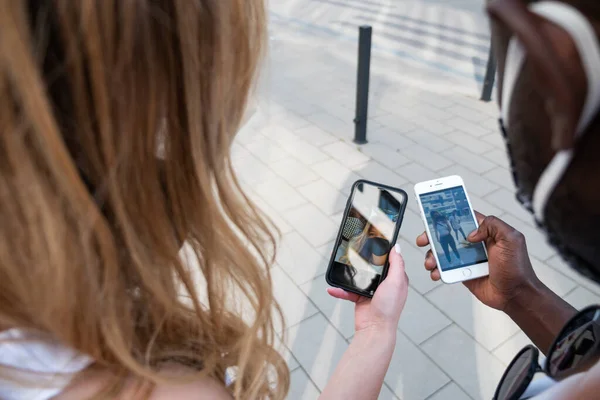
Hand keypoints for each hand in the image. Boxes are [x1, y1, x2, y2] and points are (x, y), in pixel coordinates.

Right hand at [327, 244, 408, 332]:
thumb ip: (397, 264)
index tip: (372, 240)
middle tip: (350, 250)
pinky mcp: (359, 298)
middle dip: (360, 260)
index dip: (381, 250)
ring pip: (357, 277)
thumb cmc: (389, 308)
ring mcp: (371, 290)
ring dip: (346, 274)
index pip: (389, 260)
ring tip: (338, 266)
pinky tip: (332, 288)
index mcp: (395, 278)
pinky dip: (339, 290)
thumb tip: (397, 247)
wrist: (375, 329)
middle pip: (371, 266)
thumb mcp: (396, 282)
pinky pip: (347, 291)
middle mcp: (384, 283)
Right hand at [416, 212, 539, 310]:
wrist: (515, 295)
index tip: (434, 215)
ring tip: (431, 262)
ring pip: (444, 252)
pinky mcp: (463, 272)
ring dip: (433, 255)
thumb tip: (471, 232)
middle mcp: (475, 243)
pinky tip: (437, 273)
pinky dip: (438, 270)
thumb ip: (492, 225)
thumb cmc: (517, 268)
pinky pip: (446, 269)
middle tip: (424, 240)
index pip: (464, 218)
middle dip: (433, 236)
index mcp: (486, 231)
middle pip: (448, 234)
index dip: (449, 216)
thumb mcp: (511, 239)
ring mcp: (468, 258)